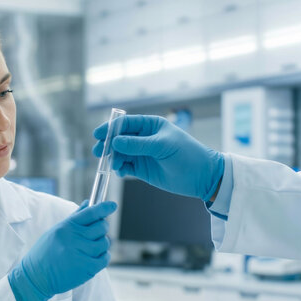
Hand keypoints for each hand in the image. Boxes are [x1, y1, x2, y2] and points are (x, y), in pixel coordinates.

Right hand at [8, 200, 114, 300]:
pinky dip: (103, 257)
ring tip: (91, 248)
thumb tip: (88, 203)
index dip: (104, 207)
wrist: (36, 277)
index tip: (112, 205)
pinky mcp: (87, 268)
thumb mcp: (56, 230)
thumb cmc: (45, 252)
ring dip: (101, 244)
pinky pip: (105, 258)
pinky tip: (94, 257)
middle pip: (101, 227)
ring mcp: (81, 253)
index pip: (91, 212)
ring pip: (104, 242)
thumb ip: (74, 217)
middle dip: (102, 227)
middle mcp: (75, 238)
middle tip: (97, 232)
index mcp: (67, 227)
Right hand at [92, 114, 223, 200]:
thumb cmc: (187, 154)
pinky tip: (120, 171)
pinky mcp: (142, 169)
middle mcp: (144, 138)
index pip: (125, 123)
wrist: (201, 177)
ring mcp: (142, 154)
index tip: (99, 135)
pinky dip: (119, 168)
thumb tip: (114, 142)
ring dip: (113, 158)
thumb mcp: (162, 146)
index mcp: (151, 125)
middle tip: (98, 152)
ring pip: (120, 153)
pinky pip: (125, 166)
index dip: (110, 128)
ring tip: (113, 165)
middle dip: (107, 144)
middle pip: (119, 138)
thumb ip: (137, 145)